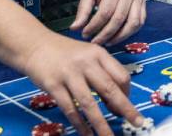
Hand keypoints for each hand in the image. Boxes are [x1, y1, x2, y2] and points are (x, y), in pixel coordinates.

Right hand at [25, 33, 143, 135]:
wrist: (34, 44)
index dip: (127, 94)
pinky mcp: (54, 85)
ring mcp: (69, 74)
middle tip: (137, 122)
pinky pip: (70, 109)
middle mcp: (86, 62)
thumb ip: (102, 72)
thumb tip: (116, 102)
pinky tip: (86, 133)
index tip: (127, 108)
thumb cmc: (65, 53)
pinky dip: (79, 123)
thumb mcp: (88, 54)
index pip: (121, 75)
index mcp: (98, 53)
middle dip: (125, 109)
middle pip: (110, 89)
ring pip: (90, 103)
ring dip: (101, 123)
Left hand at [70, 0, 145, 45]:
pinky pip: (140, 21)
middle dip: (106, 34)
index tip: (85, 34)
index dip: (94, 26)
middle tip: (95, 41)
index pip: (105, 12)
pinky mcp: (143, 2)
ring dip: (120, 36)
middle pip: (119, 19)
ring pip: (133, 23)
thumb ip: (82, 10)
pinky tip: (119, 35)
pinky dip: (130, 32)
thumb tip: (75, 28)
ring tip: (108, 42)